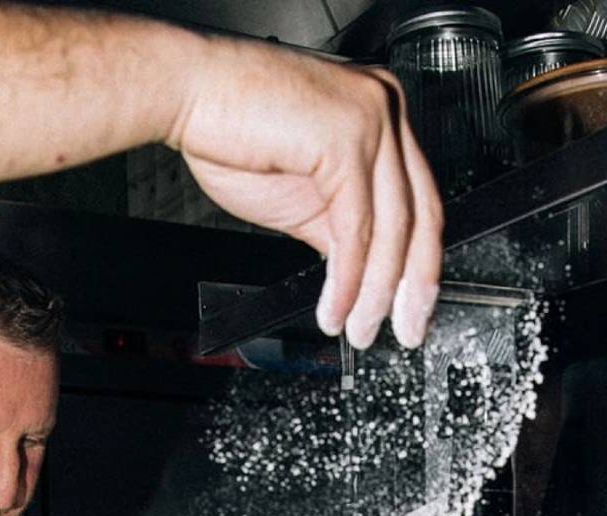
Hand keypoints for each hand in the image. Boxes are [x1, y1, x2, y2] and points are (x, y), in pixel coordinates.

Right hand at [168, 36, 442, 349]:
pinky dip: (346, 280)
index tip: (412, 308)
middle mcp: (384, 107)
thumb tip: (366, 275)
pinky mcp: (344, 138)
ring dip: (375, 292)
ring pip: (391, 228)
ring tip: (357, 328)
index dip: (420, 265)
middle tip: (406, 332)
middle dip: (413, 287)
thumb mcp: (304, 196)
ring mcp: (370, 118)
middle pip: (421, 216)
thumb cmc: (231, 130)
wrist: (185, 93)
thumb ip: (342, 229)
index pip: (419, 202)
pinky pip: (355, 229)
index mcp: (381, 114)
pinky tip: (334, 308)